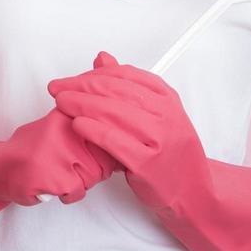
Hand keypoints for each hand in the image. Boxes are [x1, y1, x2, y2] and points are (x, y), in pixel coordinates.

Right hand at [0, 106, 121, 205]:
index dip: (112, 144)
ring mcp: (63, 152)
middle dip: (95, 168)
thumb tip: (120, 129)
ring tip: (57, 175)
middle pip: (105, 156)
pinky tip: (51, 186)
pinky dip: (67, 195)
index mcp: (69, 112)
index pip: (107, 127)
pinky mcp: (58, 176)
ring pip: (94, 175)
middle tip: (69, 167)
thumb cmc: (30, 148)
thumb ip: (84, 123)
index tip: (103, 152)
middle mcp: (68, 128)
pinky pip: (78, 191)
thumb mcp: (57, 124)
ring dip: (80, 183)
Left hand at [48, 51, 209, 214]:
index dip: (93, 74)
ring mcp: (158, 139)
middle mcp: (166, 115)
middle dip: (81, 86)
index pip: (126, 76)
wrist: (193, 191)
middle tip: (57, 88)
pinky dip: (92, 129)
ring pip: (113, 112)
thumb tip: (102, 59)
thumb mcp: (157, 115)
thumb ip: (129, 87)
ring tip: (61, 102)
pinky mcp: (147, 164)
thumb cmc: (170, 152)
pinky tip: (77, 124)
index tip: (71, 79)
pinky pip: (114, 140)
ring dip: (82, 103)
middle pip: (116, 91)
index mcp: (167, 99)